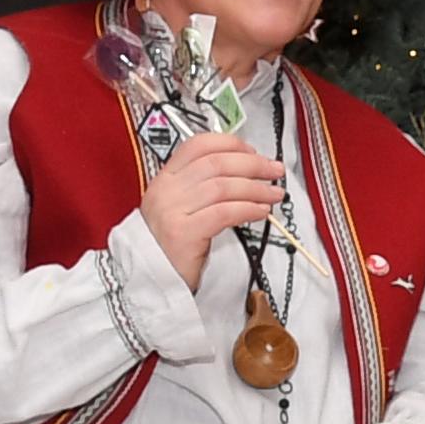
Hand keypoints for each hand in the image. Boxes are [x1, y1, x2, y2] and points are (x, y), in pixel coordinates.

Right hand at [142, 134, 287, 291]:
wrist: (150, 279)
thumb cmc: (171, 246)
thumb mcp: (182, 209)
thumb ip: (204, 188)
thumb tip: (245, 172)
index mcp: (165, 179)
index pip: (198, 145)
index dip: (230, 144)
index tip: (253, 152)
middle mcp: (166, 190)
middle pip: (216, 163)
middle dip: (253, 164)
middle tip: (275, 170)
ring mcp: (172, 211)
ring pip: (223, 186)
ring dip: (256, 189)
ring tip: (274, 194)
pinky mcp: (184, 233)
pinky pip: (224, 213)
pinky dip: (248, 209)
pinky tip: (261, 212)